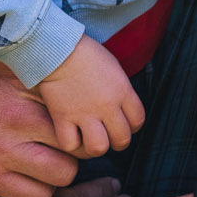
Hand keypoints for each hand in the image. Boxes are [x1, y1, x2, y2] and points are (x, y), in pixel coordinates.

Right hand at [0, 36, 77, 196]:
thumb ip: (16, 52)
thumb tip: (44, 38)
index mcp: (19, 84)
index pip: (75, 105)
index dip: (81, 112)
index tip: (73, 114)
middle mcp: (16, 119)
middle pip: (77, 142)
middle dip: (77, 144)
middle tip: (66, 141)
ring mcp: (1, 152)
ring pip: (62, 175)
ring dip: (60, 170)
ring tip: (49, 161)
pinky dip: (37, 191)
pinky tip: (28, 178)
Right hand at [35, 36, 143, 157]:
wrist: (58, 48)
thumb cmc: (86, 53)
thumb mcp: (113, 68)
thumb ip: (120, 90)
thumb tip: (121, 109)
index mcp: (122, 90)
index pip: (138, 121)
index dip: (132, 126)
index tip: (124, 123)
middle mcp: (107, 105)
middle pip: (122, 140)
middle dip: (117, 141)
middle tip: (108, 134)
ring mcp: (84, 113)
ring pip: (99, 148)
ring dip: (95, 146)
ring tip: (90, 139)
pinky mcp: (63, 117)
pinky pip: (70, 145)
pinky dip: (70, 143)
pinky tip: (70, 134)